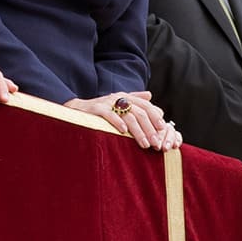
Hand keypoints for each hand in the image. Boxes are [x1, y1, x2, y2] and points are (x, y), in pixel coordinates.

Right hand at [64, 91, 182, 150]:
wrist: (78, 109)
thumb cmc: (102, 110)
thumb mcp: (119, 104)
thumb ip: (134, 99)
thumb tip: (150, 95)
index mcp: (126, 97)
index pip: (146, 106)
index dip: (155, 117)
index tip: (163, 129)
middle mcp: (118, 97)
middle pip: (140, 112)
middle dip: (150, 129)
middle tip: (156, 144)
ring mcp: (107, 102)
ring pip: (128, 116)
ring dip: (138, 131)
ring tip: (145, 145)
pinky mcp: (97, 108)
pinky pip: (109, 114)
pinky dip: (118, 122)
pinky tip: (124, 132)